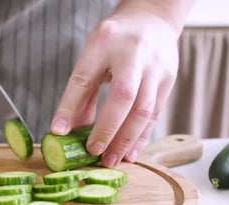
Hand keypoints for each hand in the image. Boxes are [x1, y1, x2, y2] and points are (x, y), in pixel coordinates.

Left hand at [50, 0, 181, 167]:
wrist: (152, 20)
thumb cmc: (116, 39)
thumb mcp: (92, 53)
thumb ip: (81, 90)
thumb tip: (66, 129)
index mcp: (106, 41)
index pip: (84, 77)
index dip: (70, 106)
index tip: (60, 131)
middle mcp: (134, 52)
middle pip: (123, 96)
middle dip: (108, 129)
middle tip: (94, 153)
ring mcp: (156, 67)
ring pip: (144, 109)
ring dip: (126, 139)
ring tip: (111, 160)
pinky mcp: (169, 81)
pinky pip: (155, 115)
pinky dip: (142, 137)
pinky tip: (130, 152)